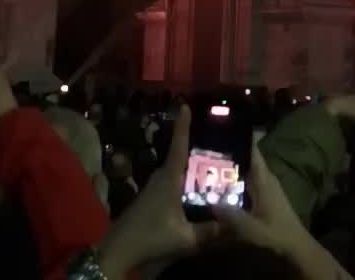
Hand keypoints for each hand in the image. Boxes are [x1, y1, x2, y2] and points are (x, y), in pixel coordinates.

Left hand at [97, 105, 216, 279]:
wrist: (120, 249)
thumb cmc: (151, 236)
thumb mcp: (185, 238)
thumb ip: (210, 231)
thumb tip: (234, 224)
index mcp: (169, 178)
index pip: (178, 145)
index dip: (183, 125)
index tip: (185, 105)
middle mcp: (162, 177)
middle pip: (181, 155)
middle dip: (198, 147)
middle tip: (220, 143)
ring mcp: (156, 187)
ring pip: (178, 171)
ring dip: (193, 167)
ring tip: (216, 165)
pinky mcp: (154, 198)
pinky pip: (174, 182)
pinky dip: (187, 181)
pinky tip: (199, 189)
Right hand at [215, 145, 351, 279]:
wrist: (296, 246)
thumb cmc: (276, 234)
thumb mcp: (252, 229)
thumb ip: (232, 216)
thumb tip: (209, 201)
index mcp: (263, 178)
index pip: (251, 148)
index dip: (237, 136)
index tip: (218, 127)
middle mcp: (265, 176)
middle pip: (245, 156)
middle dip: (227, 150)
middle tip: (203, 146)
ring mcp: (266, 185)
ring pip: (246, 167)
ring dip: (230, 164)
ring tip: (206, 161)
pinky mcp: (265, 194)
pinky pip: (247, 178)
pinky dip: (234, 177)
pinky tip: (219, 183)